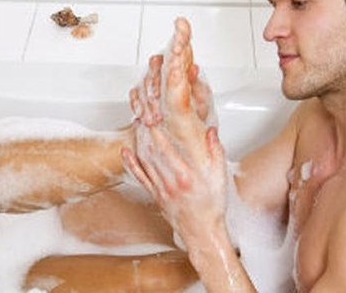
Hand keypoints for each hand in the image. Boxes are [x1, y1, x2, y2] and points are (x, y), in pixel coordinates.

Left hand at [123, 124, 229, 245]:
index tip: (153, 116)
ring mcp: (160, 189)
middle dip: (146, 132)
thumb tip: (210, 131)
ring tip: (136, 125)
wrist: (202, 232)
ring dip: (138, 142)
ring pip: (144, 161)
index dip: (157, 131)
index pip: (166, 148)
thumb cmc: (213, 207)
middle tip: (142, 113)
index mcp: (186, 176)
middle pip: (152, 152)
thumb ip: (216, 152)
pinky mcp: (154, 195)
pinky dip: (131, 163)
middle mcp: (169, 182)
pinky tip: (125, 152)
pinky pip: (140, 177)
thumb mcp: (220, 178)